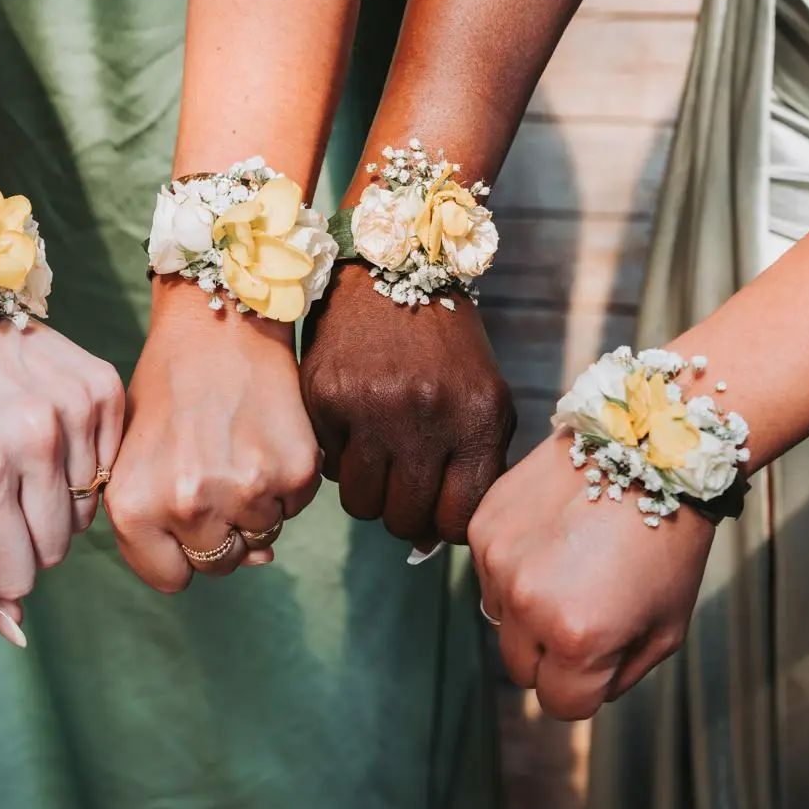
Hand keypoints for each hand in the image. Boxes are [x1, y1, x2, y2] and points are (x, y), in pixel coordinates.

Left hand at [0, 323, 123, 624]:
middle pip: (57, 549)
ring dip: (57, 504)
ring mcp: (76, 411)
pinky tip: (50, 438)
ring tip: (23, 465)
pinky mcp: (104, 389)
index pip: (20, 577)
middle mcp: (34, 439)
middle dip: (29, 542)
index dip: (0, 572)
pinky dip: (84, 467)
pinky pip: (110, 468)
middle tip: (2, 503)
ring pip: (87, 513)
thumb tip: (18, 633)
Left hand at [105, 287, 321, 591]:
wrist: (218, 326)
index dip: (182, 552)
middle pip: (219, 565)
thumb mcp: (134, 458)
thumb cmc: (168, 392)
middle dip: (221, 532)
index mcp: (134, 506)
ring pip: (260, 538)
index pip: (172, 579)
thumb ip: (166, 525)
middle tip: (214, 475)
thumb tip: (253, 558)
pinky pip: (293, 508)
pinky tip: (263, 439)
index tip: (185, 519)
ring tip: (236, 451)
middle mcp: (186, 505)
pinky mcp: (293, 473)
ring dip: (255, 507)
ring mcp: (244, 491)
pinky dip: (285, 482)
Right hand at [301, 263, 514, 549]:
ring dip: (370, 493)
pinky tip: (354, 424)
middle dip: (404, 514)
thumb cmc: (445, 344)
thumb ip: (475, 465)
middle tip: (402, 488)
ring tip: (378, 460)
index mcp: (478, 419)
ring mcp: (372, 409)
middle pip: (406, 519)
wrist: (392, 268)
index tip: (437, 510)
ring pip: (362, 504)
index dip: (444, 526)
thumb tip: (440, 540)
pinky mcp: (326, 398)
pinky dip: (341, 457)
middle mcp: (426, 416)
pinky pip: (330, 467)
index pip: (457, 519)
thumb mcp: (482, 396)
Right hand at [468, 432, 715, 719]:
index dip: (584, 689)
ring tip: (571, 567)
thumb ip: (619, 674)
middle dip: (552, 655)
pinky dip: (514, 567)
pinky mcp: (483, 527)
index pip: (559, 705)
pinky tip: (552, 539)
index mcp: (578, 638)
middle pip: (521, 669)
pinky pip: (488, 574)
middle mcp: (527, 604)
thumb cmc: (668, 540)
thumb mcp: (666, 627)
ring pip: (500, 621)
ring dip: (528, 609)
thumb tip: (582, 691)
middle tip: (587, 611)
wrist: (648, 451)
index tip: (602, 658)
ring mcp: (498, 563)